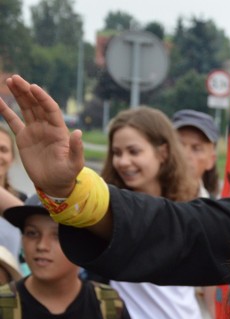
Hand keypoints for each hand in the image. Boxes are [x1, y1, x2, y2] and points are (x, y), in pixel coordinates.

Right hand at [0, 75, 82, 196]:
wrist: (54, 184)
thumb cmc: (67, 174)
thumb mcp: (74, 164)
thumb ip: (76, 149)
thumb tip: (78, 132)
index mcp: (59, 130)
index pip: (51, 109)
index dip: (43, 98)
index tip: (34, 87)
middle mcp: (47, 127)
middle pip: (36, 104)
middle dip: (27, 91)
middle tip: (16, 78)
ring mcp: (35, 130)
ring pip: (26, 108)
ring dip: (18, 95)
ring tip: (10, 81)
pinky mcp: (24, 137)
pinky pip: (13, 121)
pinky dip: (5, 111)